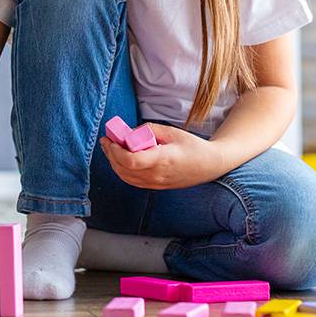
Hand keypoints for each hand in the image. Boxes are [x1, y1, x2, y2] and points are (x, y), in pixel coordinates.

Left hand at [99, 123, 225, 190]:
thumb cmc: (192, 146)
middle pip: (124, 169)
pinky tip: (120, 160)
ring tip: (110, 148)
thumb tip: (130, 132)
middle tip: (107, 140)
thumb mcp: (171, 132)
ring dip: (114, 163)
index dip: (116, 151)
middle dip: (110, 154)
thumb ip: (149, 130)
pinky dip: (122, 171)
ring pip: (125, 177)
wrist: (209, 165)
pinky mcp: (155, 187)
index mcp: (162, 159)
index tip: (111, 140)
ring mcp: (156, 183)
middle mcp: (157, 175)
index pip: (131, 160)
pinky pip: (132, 181)